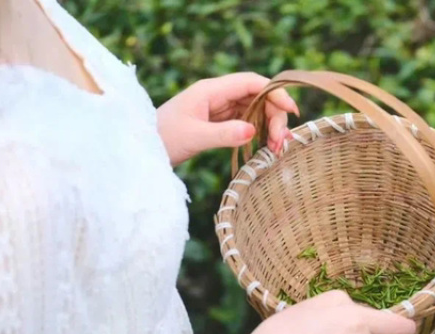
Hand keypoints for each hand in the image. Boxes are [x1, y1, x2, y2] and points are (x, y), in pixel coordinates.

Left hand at [156, 72, 298, 164]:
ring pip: (255, 111)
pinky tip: (268, 146)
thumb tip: (253, 131)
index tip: (292, 110)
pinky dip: (260, 133)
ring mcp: (219, 109)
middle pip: (258, 97)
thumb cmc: (163, 139)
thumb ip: (223, 134)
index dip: (275, 93)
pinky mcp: (219, 123)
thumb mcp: (194, 138)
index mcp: (211, 90)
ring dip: (270, 127)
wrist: (143, 148)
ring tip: (277, 149)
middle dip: (275, 117)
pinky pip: (247, 123)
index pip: (251, 83)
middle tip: (281, 143)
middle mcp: (218, 96)